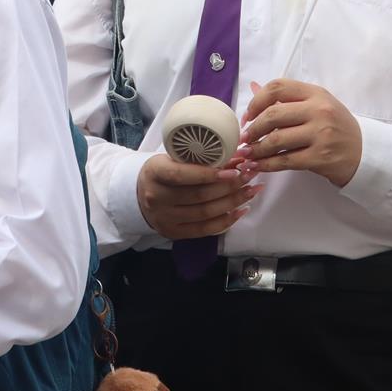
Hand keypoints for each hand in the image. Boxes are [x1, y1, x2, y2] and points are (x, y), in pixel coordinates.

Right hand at [135, 154, 259, 239]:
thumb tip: (237, 158)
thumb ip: (199, 159)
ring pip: (206, 213)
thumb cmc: (162, 172)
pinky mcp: (174, 232)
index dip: (209, 174)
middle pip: (199, 195)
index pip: (182, 175)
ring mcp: (165, 218)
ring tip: (251, 190)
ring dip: (233, 202)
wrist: (140, 194)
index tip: (233, 170)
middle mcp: (157, 198)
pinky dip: (227, 221)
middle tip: (249, 175)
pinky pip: (205, 229)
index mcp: (154, 173)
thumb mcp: (172, 158)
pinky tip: (241, 210)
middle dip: (230, 186)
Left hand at [239, 79, 363, 188]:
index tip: (247, 116)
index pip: (277, 87)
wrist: (365, 153)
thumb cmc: (336, 126)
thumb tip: (253, 87)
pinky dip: (266, 164)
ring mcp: (321, 134)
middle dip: (252, 128)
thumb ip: (287, 97)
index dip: (256, 101)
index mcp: (315, 93)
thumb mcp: (317, 104)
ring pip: (276, 140)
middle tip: (244, 138)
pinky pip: (285, 161)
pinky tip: (257, 166)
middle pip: (272, 115)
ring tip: (246, 153)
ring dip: (256, 149)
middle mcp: (319, 110)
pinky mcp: (320, 157)